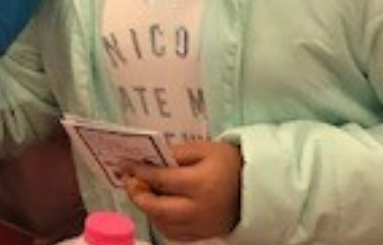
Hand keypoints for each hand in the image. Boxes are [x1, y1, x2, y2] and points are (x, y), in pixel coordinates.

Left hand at [124, 140, 242, 240]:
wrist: (257, 187)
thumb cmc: (229, 163)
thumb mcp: (204, 149)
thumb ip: (175, 153)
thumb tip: (149, 160)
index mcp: (200, 184)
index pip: (160, 180)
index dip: (139, 172)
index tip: (125, 165)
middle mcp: (198, 209)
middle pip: (156, 208)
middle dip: (137, 194)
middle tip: (130, 181)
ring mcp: (201, 226)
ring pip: (162, 224)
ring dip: (147, 209)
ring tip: (143, 192)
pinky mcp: (203, 235)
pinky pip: (173, 234)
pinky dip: (160, 221)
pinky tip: (158, 207)